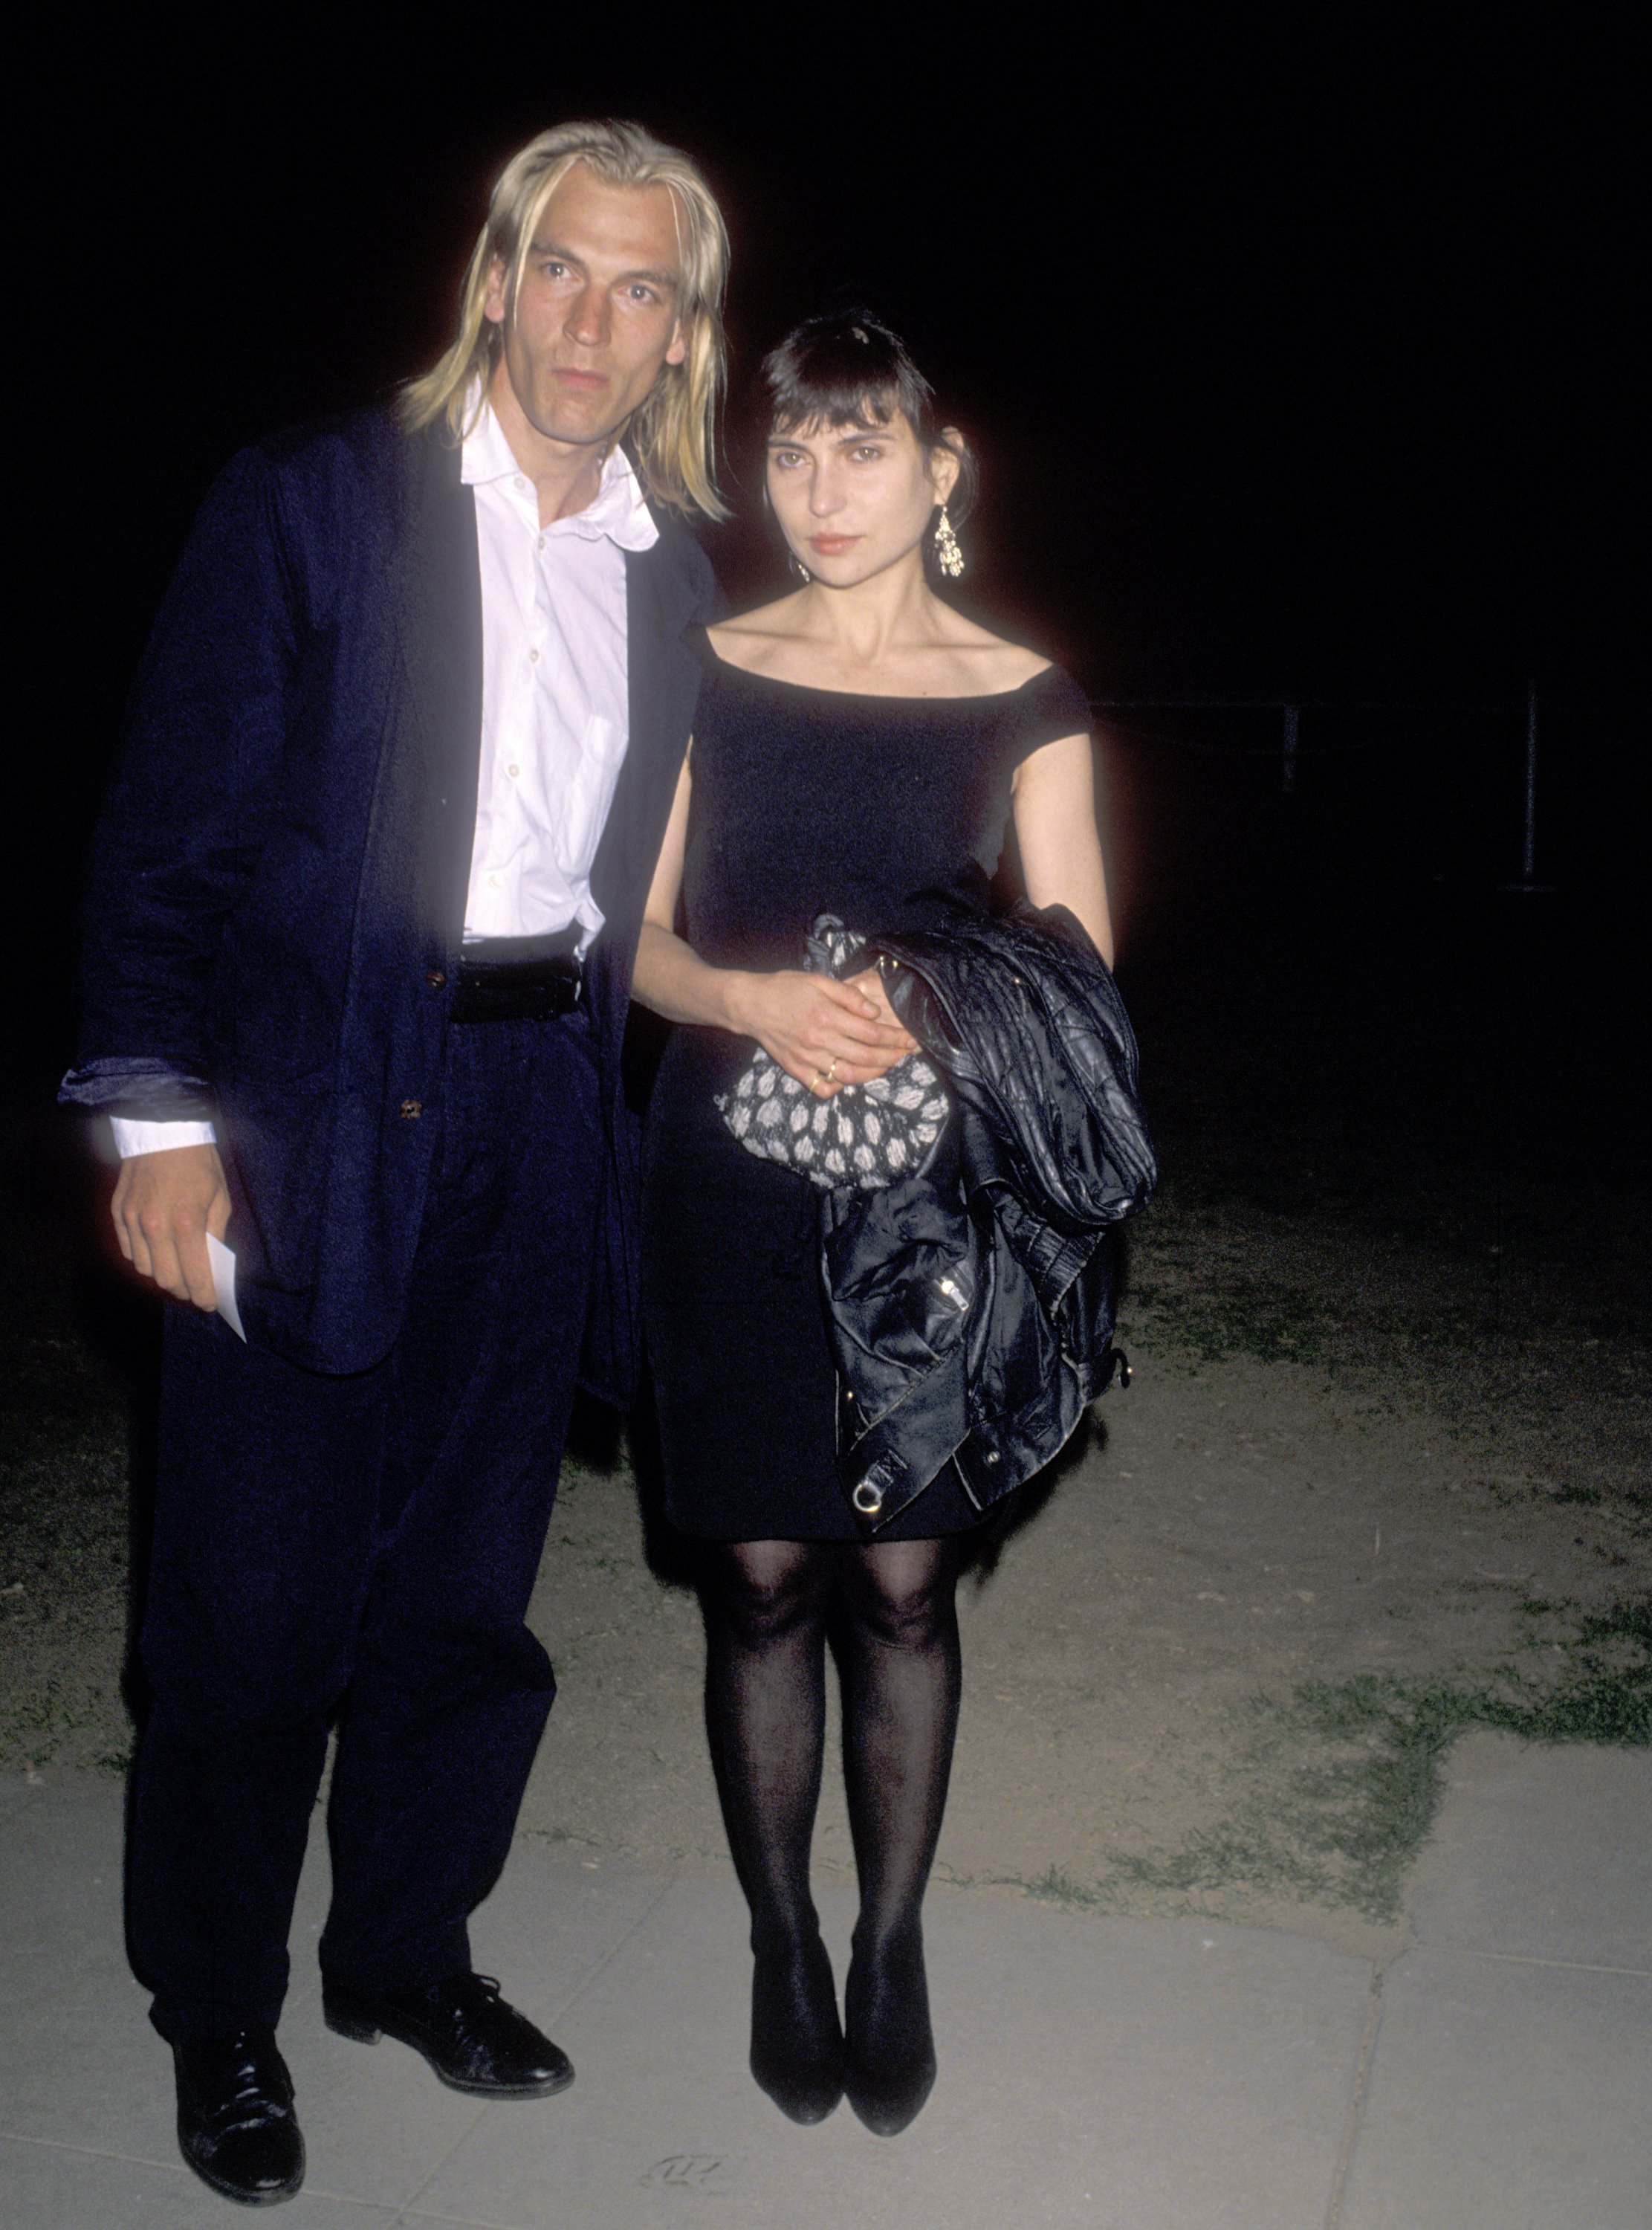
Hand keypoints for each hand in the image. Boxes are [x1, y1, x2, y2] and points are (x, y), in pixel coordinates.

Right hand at [111, 1143, 230, 1307]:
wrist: (162, 1130)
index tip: (210, 1303)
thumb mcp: (219, 1197)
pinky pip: (128, 1250)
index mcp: (187, 1222)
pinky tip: (156, 1254)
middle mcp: (155, 1226)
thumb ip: (214, 1234)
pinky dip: (142, 1258)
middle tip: (195, 1290)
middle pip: (165, 1279)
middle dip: (183, 1290)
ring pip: (143, 1269)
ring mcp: (132, 1220)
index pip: (193, 1274)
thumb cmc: (198, 1163)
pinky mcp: (118, 1213)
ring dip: (161, 1276)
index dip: (203, 1295)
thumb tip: (212, 1264)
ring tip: (176, 1271)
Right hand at [735, 967, 917, 1094]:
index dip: (895, 1037)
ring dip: (873, 1074)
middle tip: (907, 1053)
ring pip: (849, 1076)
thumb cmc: (785, 988)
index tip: (909, 1037)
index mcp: (826, 1016)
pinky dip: (840, 1087)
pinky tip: (850, 1078)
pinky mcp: (796, 1070)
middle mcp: (819, 1041)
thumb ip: (849, 996)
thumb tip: (874, 1013)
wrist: (750, 1005)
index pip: (871, 1033)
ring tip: (887, 1066)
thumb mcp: (818, 981)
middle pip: (866, 1057)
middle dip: (893, 1057)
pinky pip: (822, 1087)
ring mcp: (808, 1059)